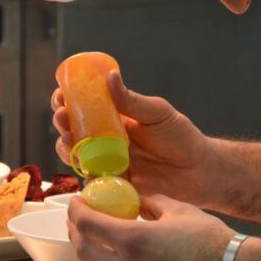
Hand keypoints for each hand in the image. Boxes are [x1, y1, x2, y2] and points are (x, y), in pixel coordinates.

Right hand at [52, 71, 213, 205]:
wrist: (200, 171)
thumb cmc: (182, 137)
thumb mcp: (158, 113)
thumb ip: (132, 100)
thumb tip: (111, 77)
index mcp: (116, 118)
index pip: (86, 106)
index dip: (69, 100)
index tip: (61, 95)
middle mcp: (108, 139)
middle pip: (75, 130)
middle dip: (62, 123)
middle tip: (61, 117)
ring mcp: (110, 162)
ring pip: (78, 155)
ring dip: (66, 147)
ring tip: (68, 141)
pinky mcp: (115, 183)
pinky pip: (93, 180)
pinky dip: (84, 175)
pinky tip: (83, 168)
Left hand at [66, 194, 235, 260]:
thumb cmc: (210, 240)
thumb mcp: (178, 209)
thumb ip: (151, 202)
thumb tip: (138, 199)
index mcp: (133, 240)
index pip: (88, 225)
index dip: (76, 210)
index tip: (76, 201)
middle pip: (83, 250)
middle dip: (75, 231)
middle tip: (80, 217)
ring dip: (89, 251)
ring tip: (96, 236)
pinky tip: (118, 254)